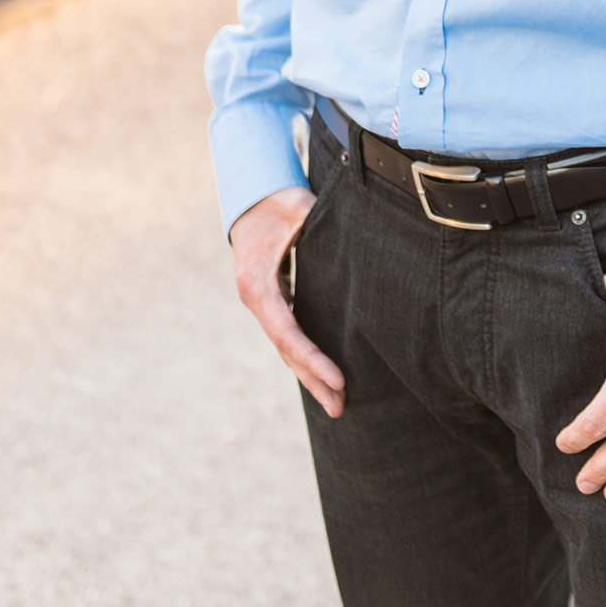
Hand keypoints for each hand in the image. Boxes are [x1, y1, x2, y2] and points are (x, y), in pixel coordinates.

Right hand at [230, 186, 345, 418]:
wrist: (251, 198)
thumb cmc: (278, 201)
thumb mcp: (297, 206)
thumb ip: (317, 219)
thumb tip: (354, 223)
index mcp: (258, 284)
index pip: (287, 332)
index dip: (312, 358)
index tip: (338, 379)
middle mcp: (257, 300)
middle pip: (286, 351)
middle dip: (313, 380)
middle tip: (340, 408)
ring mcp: (262, 304)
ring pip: (286, 348)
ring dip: (309, 375)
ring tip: (335, 403)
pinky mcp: (272, 301)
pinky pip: (288, 336)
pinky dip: (304, 357)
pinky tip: (322, 374)